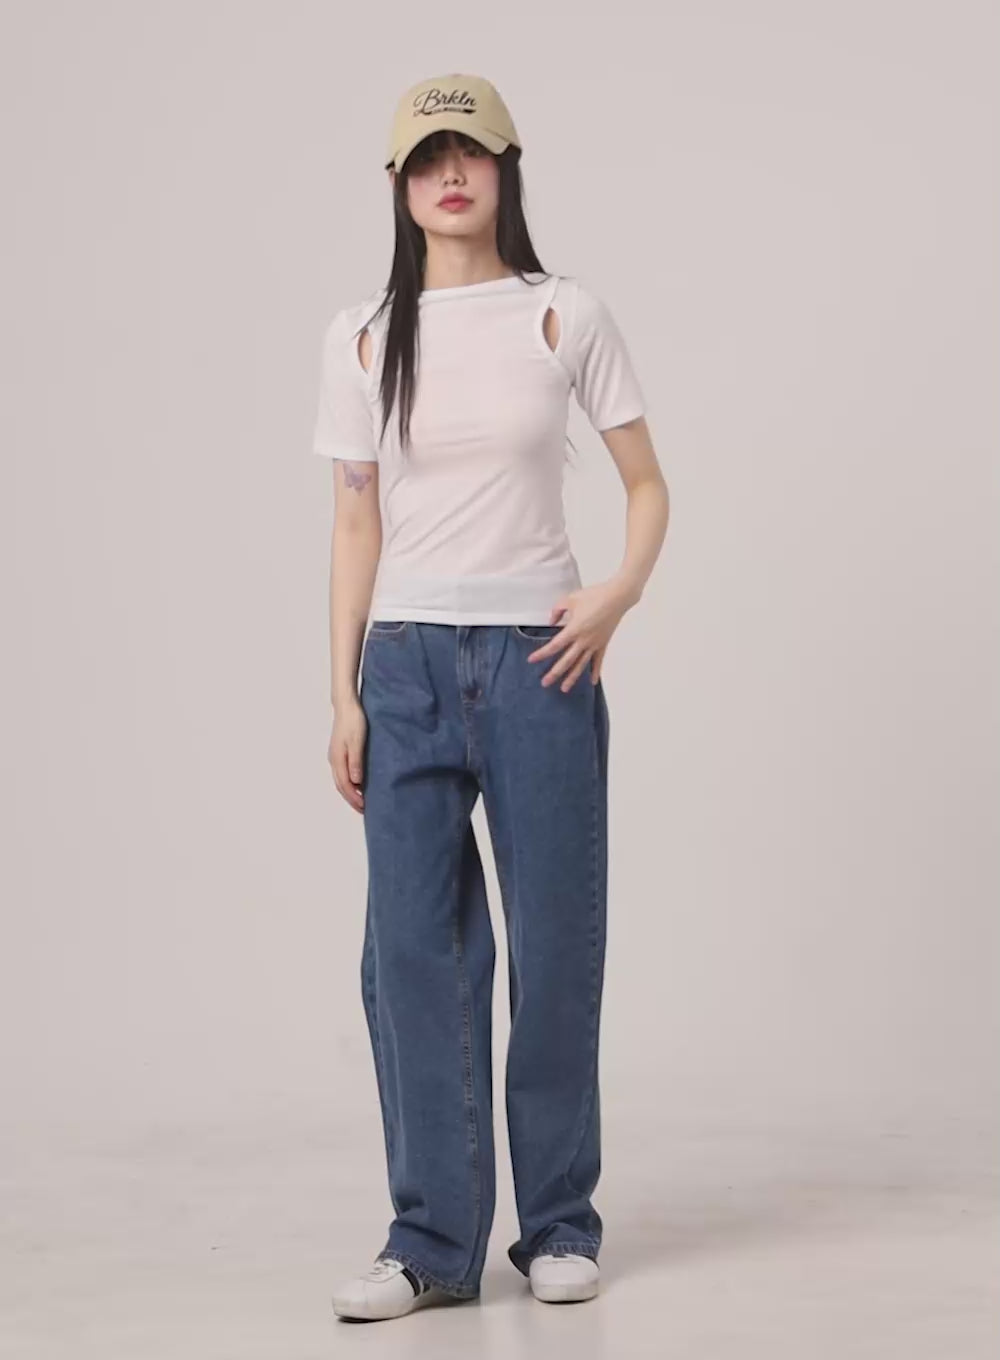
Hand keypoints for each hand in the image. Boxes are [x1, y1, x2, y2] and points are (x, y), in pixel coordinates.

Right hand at [328, 697, 367, 812]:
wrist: (346, 705)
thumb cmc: (353, 721)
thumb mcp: (358, 741)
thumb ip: (356, 762)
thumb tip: (355, 782)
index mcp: (338, 759)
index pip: (345, 785)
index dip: (354, 798)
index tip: (364, 807)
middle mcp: (334, 760)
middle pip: (341, 786)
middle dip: (351, 799)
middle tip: (363, 810)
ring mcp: (335, 756)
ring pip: (340, 780)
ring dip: (349, 792)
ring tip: (360, 800)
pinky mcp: (339, 752)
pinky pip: (342, 773)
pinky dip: (348, 783)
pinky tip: (357, 783)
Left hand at [526, 578, 634, 690]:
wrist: (617, 597)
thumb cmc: (595, 596)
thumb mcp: (570, 599)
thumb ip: (557, 610)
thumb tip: (552, 621)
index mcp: (574, 629)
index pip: (554, 645)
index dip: (542, 654)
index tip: (532, 660)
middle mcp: (584, 640)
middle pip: (566, 660)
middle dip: (555, 673)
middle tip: (545, 683)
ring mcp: (594, 644)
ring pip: (581, 664)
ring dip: (572, 677)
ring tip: (564, 688)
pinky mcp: (603, 643)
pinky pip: (598, 660)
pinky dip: (595, 671)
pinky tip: (592, 682)